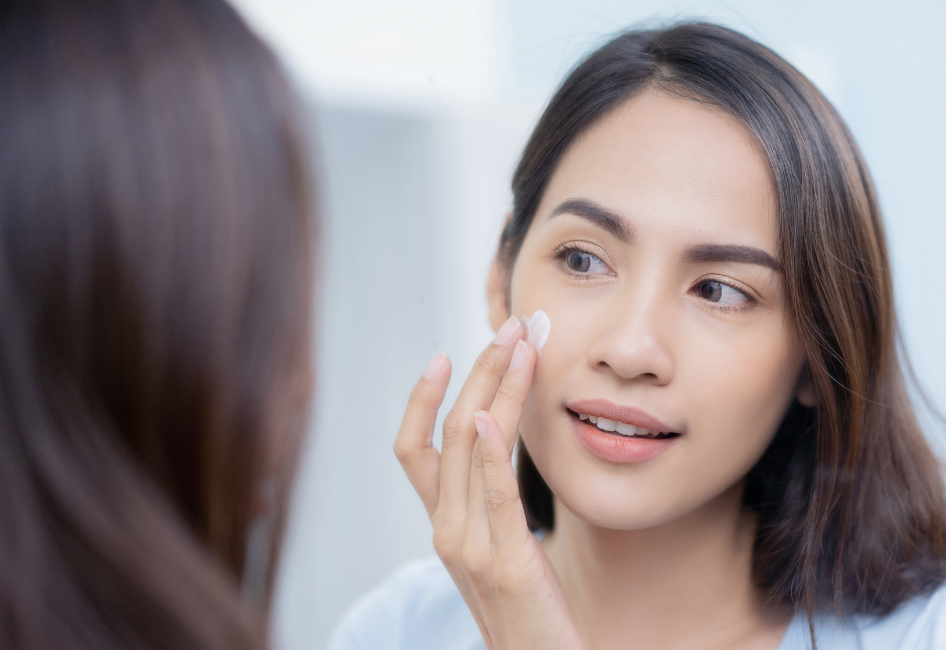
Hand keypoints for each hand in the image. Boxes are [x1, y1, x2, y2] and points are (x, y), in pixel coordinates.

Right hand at [394, 317, 582, 649]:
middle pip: (448, 433)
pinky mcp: (507, 563)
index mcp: (444, 526)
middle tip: (512, 326)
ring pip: (470, 449)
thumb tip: (504, 446)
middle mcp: (446, 532)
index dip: (423, 398)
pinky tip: (500, 416)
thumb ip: (493, 503)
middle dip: (479, 372)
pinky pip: (493, 497)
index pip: (414, 449)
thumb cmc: (531, 611)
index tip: (449, 351)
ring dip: (498, 389)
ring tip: (524, 346)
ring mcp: (471, 548)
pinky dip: (493, 452)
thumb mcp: (504, 548)